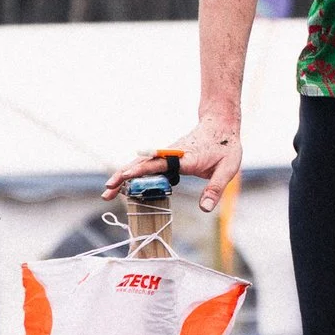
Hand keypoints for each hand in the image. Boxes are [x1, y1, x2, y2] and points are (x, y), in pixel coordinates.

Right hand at [106, 117, 240, 213]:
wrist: (221, 125)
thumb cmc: (225, 146)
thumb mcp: (227, 169)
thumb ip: (215, 189)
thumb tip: (204, 209)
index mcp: (186, 157)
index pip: (159, 163)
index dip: (141, 170)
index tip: (125, 176)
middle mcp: (172, 154)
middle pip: (142, 164)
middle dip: (123, 176)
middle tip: (107, 191)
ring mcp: (167, 155)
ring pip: (141, 165)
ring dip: (124, 176)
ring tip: (109, 192)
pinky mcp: (167, 157)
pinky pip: (148, 166)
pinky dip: (134, 175)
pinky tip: (126, 187)